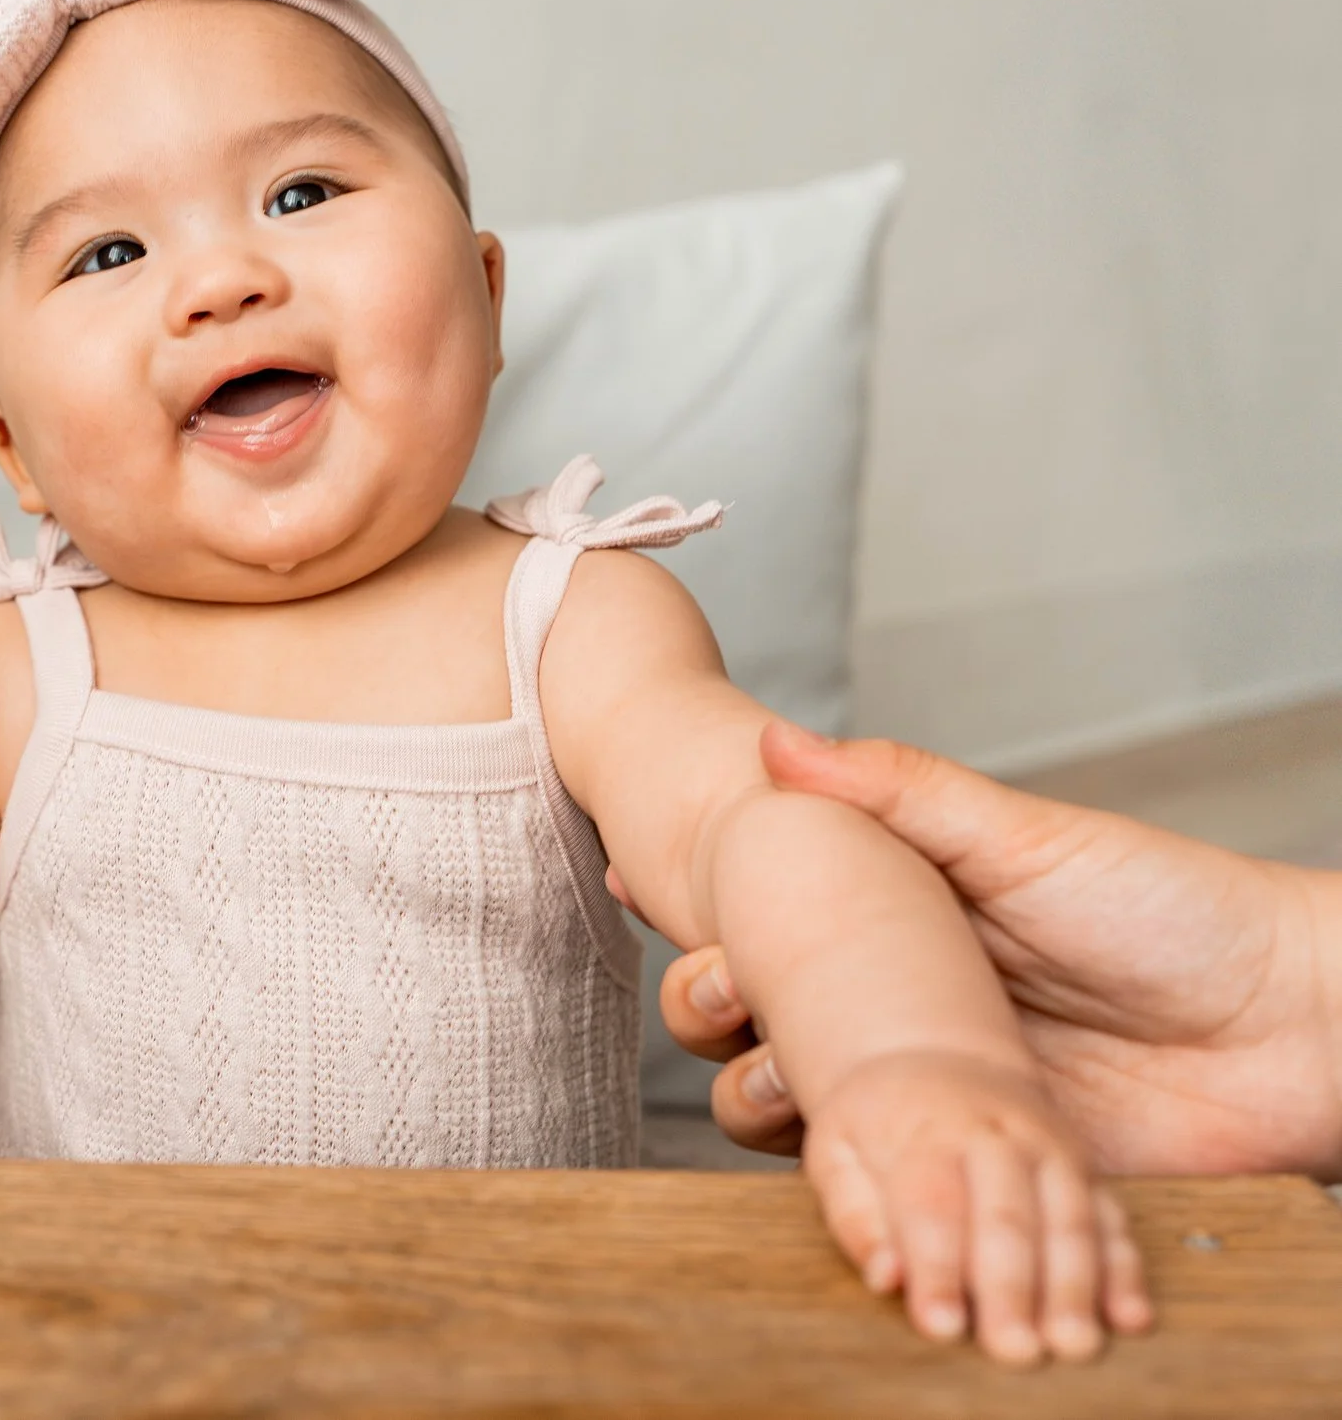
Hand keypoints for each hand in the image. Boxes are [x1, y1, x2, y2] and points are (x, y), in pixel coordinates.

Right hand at [642, 721, 1341, 1178]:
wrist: (1296, 1030)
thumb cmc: (1173, 913)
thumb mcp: (1024, 838)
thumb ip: (898, 791)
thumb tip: (776, 739)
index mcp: (895, 930)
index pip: (764, 930)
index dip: (702, 924)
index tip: (657, 895)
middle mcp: (898, 1015)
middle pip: (750, 1025)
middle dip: (709, 1009)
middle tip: (728, 992)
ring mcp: (930, 1096)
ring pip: (790, 1114)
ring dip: (758, 1099)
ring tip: (786, 1080)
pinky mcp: (973, 1175)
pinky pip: (877, 1194)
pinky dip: (841, 1187)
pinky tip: (840, 1150)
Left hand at [800, 1048, 1143, 1363]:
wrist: (935, 1054)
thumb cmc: (877, 1120)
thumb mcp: (836, 1151)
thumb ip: (854, 1216)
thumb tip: (884, 1279)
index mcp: (924, 1131)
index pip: (932, 1208)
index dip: (938, 1271)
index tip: (941, 1328)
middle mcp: (996, 1137)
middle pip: (1008, 1217)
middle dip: (1012, 1288)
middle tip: (1015, 1351)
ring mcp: (1051, 1151)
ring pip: (1071, 1221)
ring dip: (1076, 1288)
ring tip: (1075, 1346)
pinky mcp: (1088, 1170)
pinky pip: (1114, 1221)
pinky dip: (1126, 1271)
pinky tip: (1131, 1319)